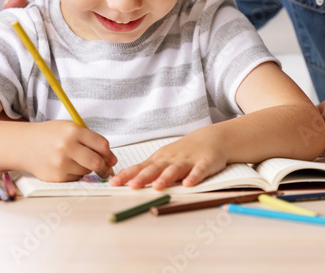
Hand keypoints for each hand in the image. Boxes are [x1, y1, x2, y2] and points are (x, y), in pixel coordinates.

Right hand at [25, 121, 116, 181]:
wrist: (24, 144)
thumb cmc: (50, 135)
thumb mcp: (70, 128)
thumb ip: (90, 140)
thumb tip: (111, 159)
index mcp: (73, 131)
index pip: (102, 145)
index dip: (109, 153)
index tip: (110, 157)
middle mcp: (67, 147)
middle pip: (97, 162)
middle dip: (104, 166)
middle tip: (105, 168)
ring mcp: (60, 163)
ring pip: (87, 171)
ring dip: (87, 168)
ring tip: (76, 160)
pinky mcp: (56, 176)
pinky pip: (75, 178)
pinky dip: (75, 174)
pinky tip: (65, 165)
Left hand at [107, 130, 226, 189]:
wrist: (211, 138)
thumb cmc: (183, 152)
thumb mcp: (162, 158)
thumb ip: (145, 169)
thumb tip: (123, 177)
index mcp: (159, 160)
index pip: (140, 168)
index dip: (127, 175)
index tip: (113, 183)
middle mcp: (171, 160)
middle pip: (155, 169)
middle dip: (143, 177)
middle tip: (132, 186)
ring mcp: (188, 161)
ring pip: (175, 170)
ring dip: (166, 178)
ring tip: (157, 186)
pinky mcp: (204, 163)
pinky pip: (199, 171)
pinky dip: (194, 177)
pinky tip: (189, 183)